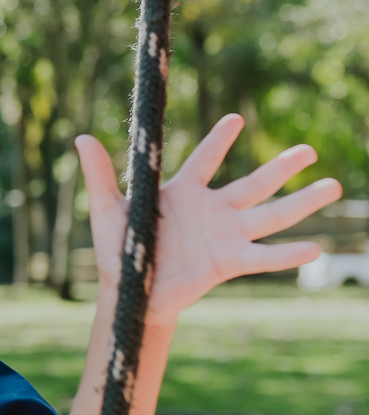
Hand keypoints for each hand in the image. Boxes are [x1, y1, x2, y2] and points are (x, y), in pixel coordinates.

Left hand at [78, 115, 341, 326]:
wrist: (130, 296)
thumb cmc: (118, 252)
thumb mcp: (107, 210)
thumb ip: (101, 175)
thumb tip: (81, 137)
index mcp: (182, 192)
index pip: (205, 159)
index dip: (219, 139)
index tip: (236, 119)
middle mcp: (211, 210)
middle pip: (254, 183)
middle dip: (282, 166)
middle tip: (309, 148)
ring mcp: (225, 235)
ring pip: (271, 214)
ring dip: (302, 202)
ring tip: (333, 185)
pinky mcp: (229, 262)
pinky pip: (263, 256)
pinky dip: (288, 254)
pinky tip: (316, 248)